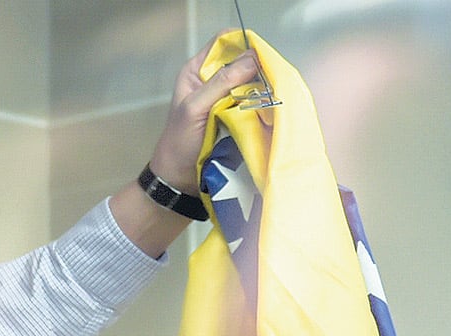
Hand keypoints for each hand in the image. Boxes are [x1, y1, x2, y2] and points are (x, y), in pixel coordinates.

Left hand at [148, 32, 259, 194]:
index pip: (224, 42)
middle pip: (243, 60)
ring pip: (252, 81)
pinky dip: (264, 104)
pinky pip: (256, 101)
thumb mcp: (195, 108)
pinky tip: (271, 108)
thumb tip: (253, 59)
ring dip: (264, 87)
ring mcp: (226, 97)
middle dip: (258, 67)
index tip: (260, 56)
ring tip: (273, 96)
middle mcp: (213, 80)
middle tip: (271, 80)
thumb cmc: (178, 143)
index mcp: (197, 71)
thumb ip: (221, 83)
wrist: (179, 179)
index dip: (243, 43)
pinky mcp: (237, 115)